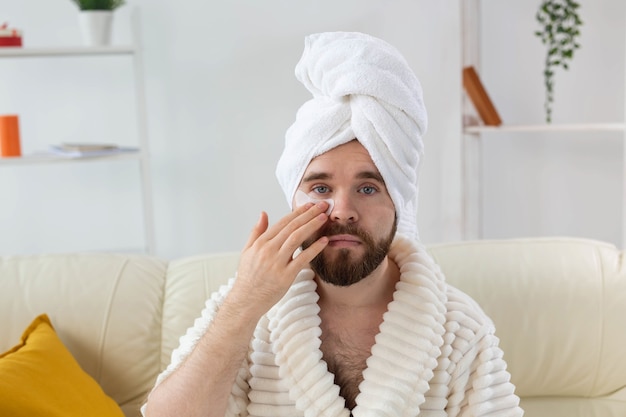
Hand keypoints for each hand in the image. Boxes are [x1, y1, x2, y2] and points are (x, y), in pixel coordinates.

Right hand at [230, 202, 329, 317]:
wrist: (246, 301)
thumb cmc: (248, 277)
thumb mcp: (247, 251)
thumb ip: (256, 231)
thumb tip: (263, 213)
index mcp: (260, 243)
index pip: (283, 222)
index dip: (298, 212)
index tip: (309, 205)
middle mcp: (268, 250)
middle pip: (292, 227)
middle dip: (308, 214)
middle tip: (323, 206)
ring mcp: (277, 263)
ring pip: (297, 238)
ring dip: (312, 226)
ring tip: (324, 218)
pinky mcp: (285, 276)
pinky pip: (302, 259)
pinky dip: (314, 249)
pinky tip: (324, 241)